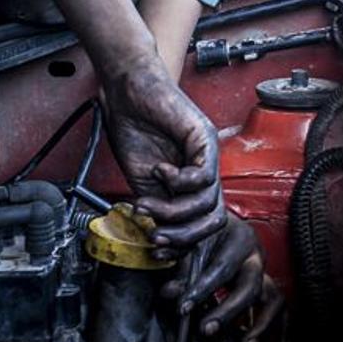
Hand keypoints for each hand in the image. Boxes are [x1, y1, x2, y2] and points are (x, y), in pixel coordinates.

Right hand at [101, 55, 225, 247]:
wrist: (128, 91)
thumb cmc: (134, 128)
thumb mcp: (141, 181)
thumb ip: (154, 207)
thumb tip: (156, 237)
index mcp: (191, 183)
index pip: (201, 223)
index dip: (183, 243)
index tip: (157, 249)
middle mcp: (205, 170)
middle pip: (214, 219)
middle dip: (185, 237)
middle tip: (157, 236)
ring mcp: (208, 154)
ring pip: (209, 202)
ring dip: (174, 211)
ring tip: (149, 202)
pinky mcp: (204, 137)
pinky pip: (203, 175)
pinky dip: (178, 181)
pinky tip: (159, 171)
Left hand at [161, 213, 282, 341]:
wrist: (217, 220)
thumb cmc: (203, 232)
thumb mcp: (189, 244)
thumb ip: (180, 267)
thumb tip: (170, 292)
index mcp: (239, 237)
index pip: (222, 267)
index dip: (202, 289)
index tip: (183, 308)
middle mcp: (256, 254)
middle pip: (250, 285)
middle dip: (228, 311)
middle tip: (207, 329)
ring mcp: (265, 271)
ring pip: (273, 298)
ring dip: (261, 325)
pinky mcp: (268, 286)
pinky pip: (278, 309)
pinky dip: (277, 328)